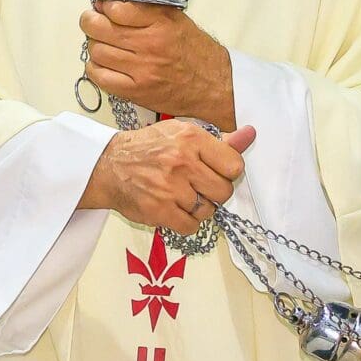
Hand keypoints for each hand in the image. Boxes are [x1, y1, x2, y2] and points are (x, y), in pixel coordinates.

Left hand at [80, 1, 236, 127]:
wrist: (213, 85)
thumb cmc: (194, 51)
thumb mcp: (176, 20)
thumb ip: (146, 10)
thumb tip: (110, 4)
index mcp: (161, 23)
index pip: (117, 9)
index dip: (104, 6)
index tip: (103, 7)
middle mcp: (149, 45)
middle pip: (100, 29)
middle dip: (90, 22)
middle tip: (93, 22)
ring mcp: (141, 70)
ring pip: (97, 52)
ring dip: (93, 45)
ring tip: (101, 43)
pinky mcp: (136, 91)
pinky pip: (100, 77)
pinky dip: (95, 68)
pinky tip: (102, 63)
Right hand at [81, 121, 256, 234]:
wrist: (109, 165)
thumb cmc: (149, 148)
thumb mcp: (182, 134)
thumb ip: (219, 141)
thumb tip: (251, 135)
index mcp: (191, 138)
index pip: (234, 165)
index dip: (228, 172)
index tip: (216, 172)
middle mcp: (182, 162)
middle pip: (224, 191)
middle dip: (215, 192)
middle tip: (199, 186)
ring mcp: (170, 188)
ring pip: (208, 211)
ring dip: (199, 208)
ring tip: (183, 196)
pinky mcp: (159, 210)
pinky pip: (191, 226)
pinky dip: (186, 222)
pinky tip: (175, 209)